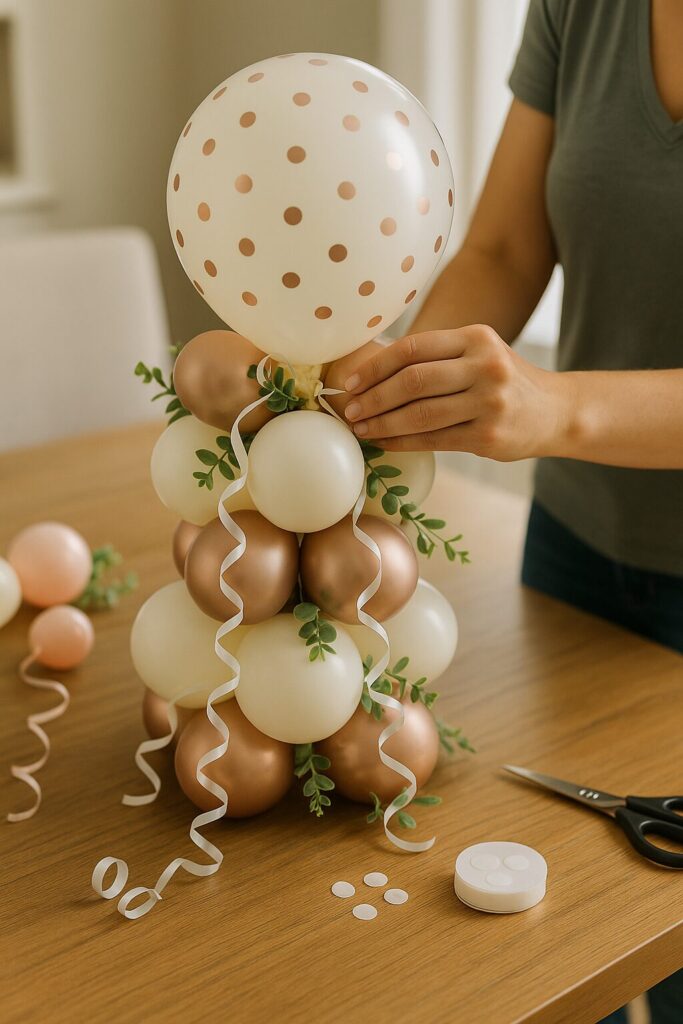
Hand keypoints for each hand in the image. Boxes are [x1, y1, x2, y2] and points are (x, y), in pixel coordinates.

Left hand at [342, 326, 573, 461]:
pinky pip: (433, 440)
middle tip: (349, 410)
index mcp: (476, 338)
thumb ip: (437, 358)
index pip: (413, 347)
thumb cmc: (503, 382)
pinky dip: (401, 442)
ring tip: (360, 428)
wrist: (556, 412)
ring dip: (382, 423)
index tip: (350, 382)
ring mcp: (489, 402)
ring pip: (420, 414)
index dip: (375, 366)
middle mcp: (485, 366)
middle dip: (374, 397)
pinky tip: (382, 442)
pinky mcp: (488, 436)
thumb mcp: (479, 355)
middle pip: (413, 381)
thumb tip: (371, 369)